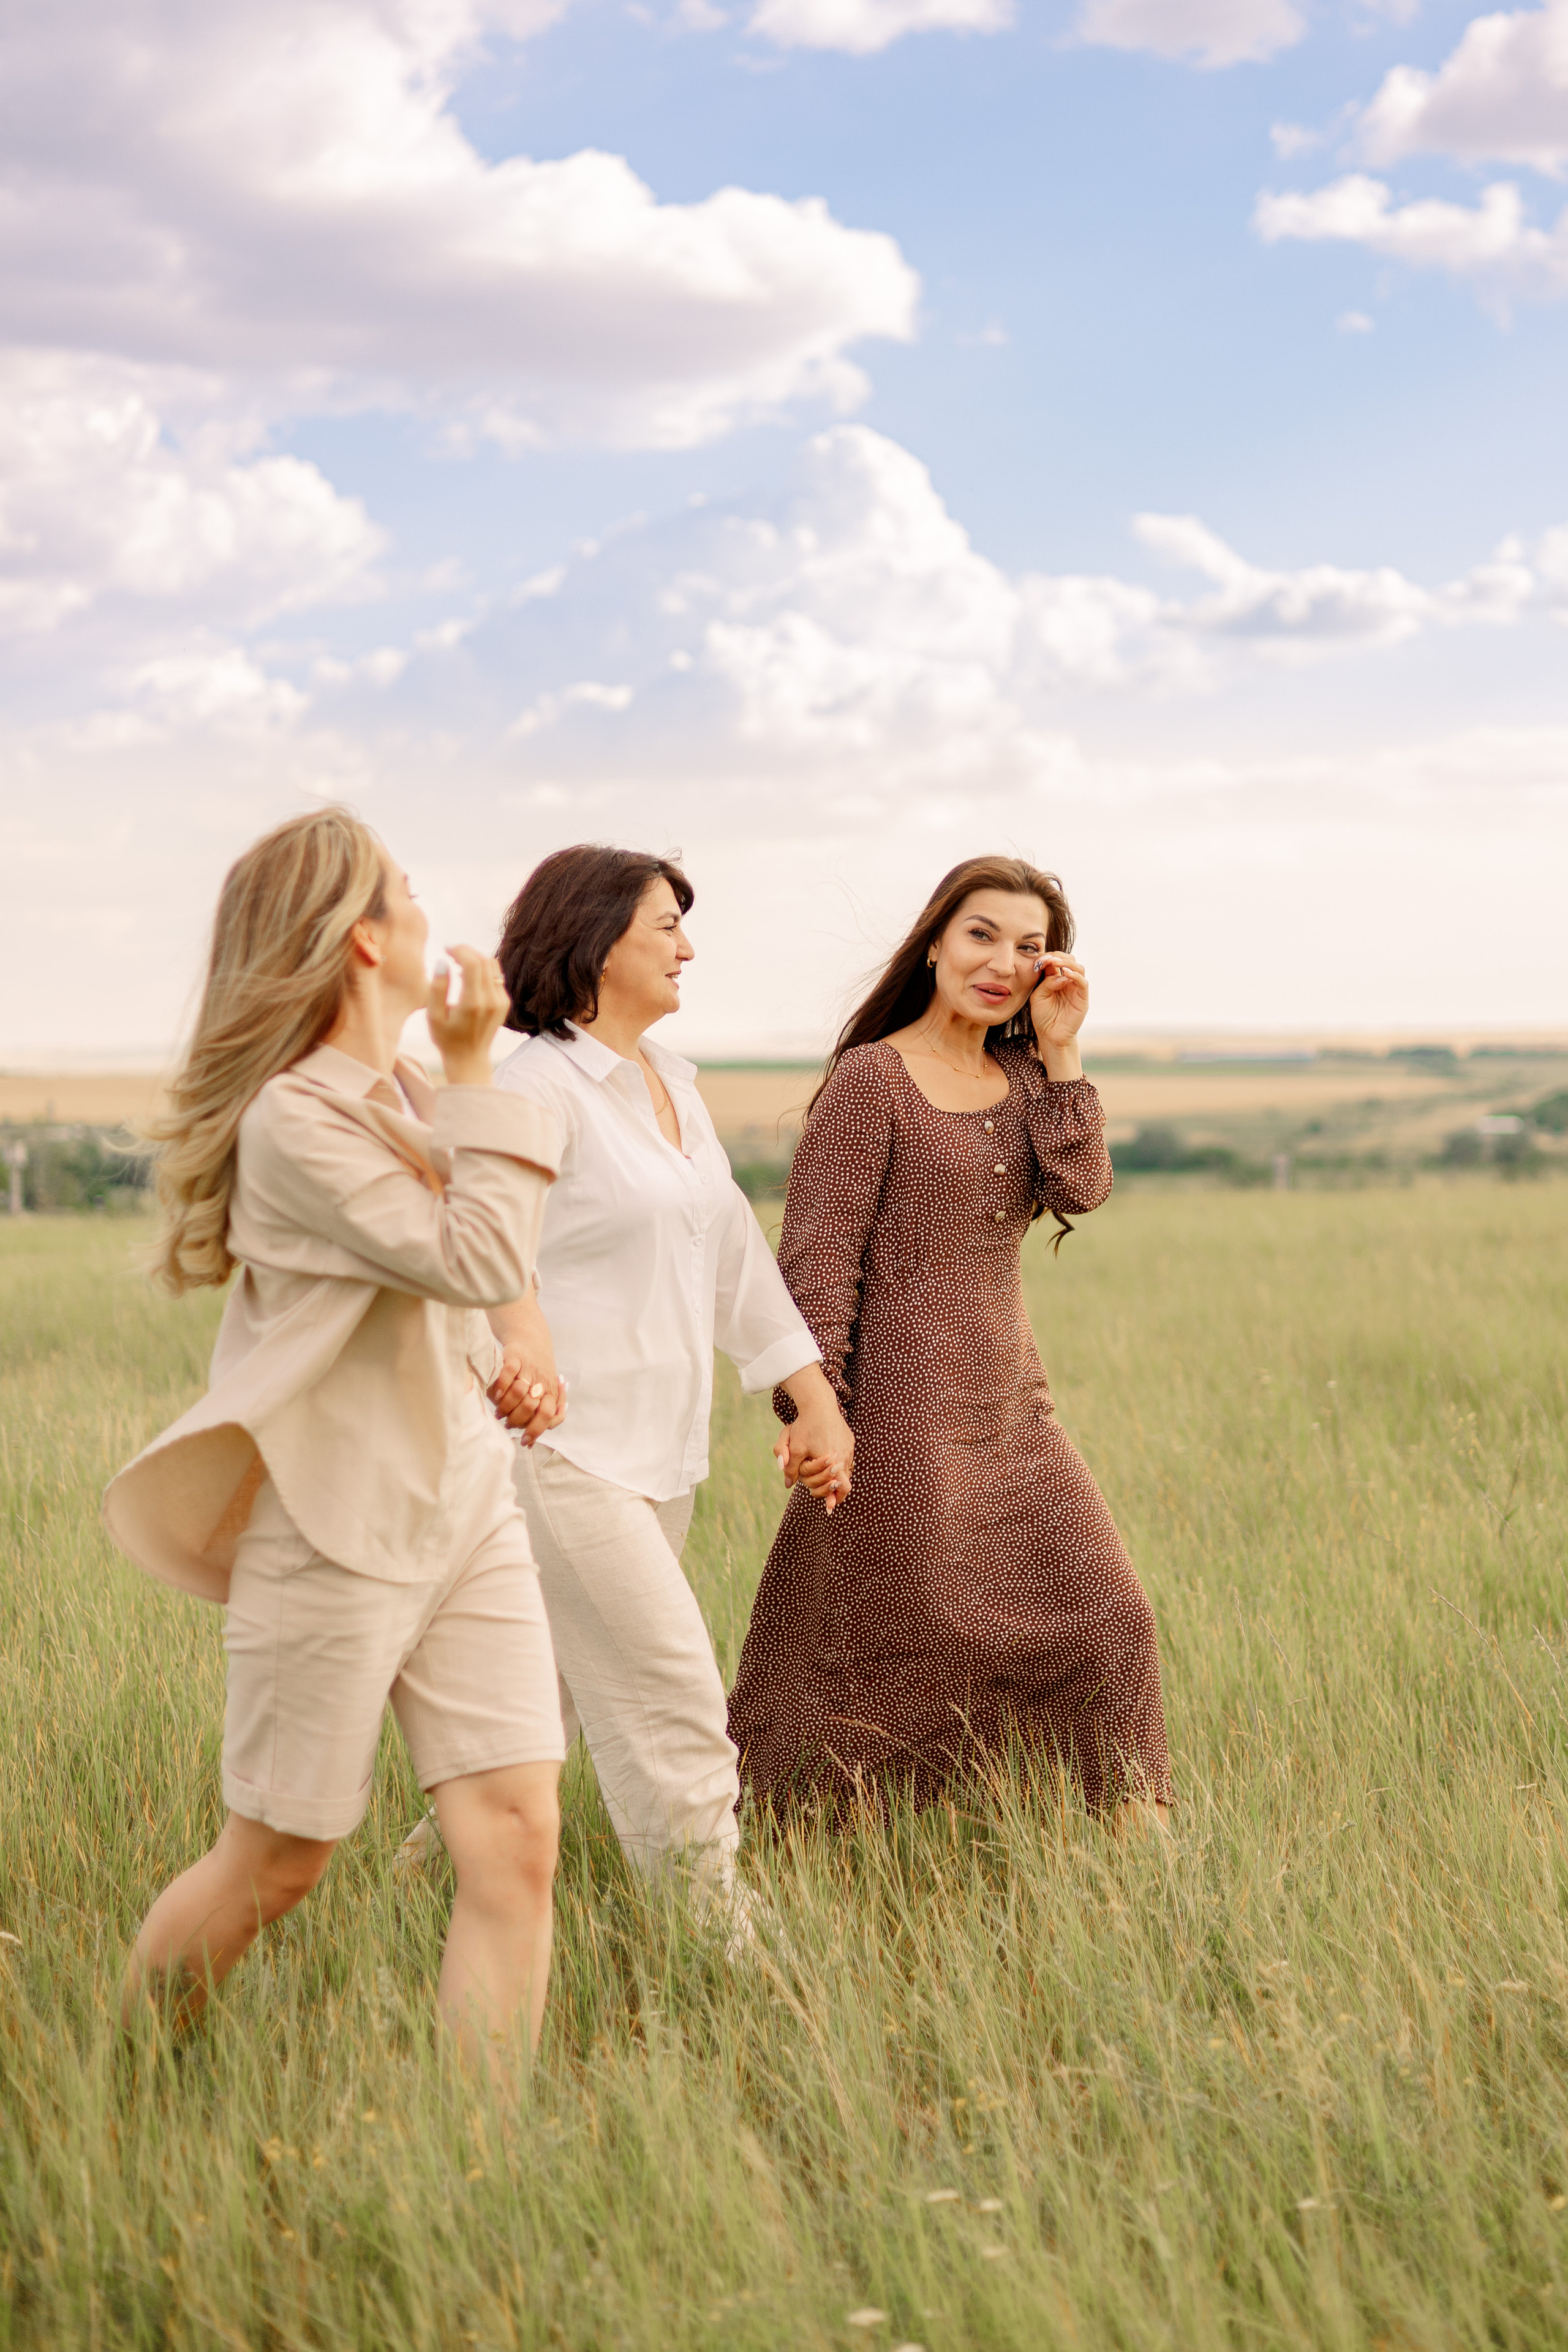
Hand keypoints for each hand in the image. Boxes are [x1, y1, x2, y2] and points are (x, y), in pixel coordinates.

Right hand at [427, 945, 507, 1087]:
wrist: (470, 1059)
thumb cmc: (446, 1039)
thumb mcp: (434, 1016)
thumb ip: (437, 988)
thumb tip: (443, 961)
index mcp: (473, 1003)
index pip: (473, 963)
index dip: (459, 950)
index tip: (446, 949)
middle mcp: (491, 1000)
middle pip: (484, 960)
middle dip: (466, 950)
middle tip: (450, 952)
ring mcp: (501, 1001)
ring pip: (492, 965)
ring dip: (475, 957)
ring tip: (458, 962)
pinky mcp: (505, 1002)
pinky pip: (496, 975)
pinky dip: (483, 968)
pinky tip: (468, 975)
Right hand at [488, 1348, 566, 1444]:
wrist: (530, 1337)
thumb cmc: (537, 1372)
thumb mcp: (546, 1393)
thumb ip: (541, 1416)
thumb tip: (530, 1443)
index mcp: (551, 1393)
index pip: (548, 1416)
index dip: (536, 1429)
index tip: (525, 1440)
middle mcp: (542, 1381)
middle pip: (532, 1406)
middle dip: (517, 1419)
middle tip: (508, 1423)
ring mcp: (529, 1369)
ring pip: (520, 1391)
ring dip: (507, 1405)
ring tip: (500, 1411)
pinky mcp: (515, 1357)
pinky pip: (508, 1372)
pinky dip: (501, 1385)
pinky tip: (496, 1394)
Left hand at [772, 1374, 854, 1514]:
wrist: (819, 1403)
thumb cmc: (806, 1426)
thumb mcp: (795, 1448)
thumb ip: (791, 1469)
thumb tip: (788, 1485)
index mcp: (834, 1462)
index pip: (843, 1488)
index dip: (837, 1499)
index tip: (830, 1508)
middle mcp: (846, 1456)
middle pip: (845, 1481)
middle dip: (833, 1488)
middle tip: (823, 1492)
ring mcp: (849, 1447)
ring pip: (846, 1469)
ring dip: (836, 1475)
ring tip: (825, 1477)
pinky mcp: (849, 1439)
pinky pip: (846, 1457)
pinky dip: (838, 1463)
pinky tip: (828, 1459)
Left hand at [1029, 953, 1087, 1080]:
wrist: (1050, 1036)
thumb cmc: (1043, 1017)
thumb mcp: (1038, 996)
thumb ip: (1046, 983)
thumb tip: (1060, 974)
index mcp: (1055, 979)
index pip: (1056, 961)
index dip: (1049, 957)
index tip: (1039, 959)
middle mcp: (1068, 981)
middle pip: (1069, 960)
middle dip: (1058, 956)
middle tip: (1048, 958)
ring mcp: (1076, 988)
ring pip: (1078, 967)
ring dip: (1067, 962)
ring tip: (1056, 963)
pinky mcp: (1083, 997)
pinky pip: (1083, 982)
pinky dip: (1075, 975)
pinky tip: (1065, 973)